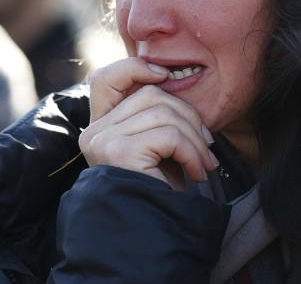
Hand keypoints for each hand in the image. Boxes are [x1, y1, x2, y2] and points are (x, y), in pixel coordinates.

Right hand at [79, 58, 217, 187]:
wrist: (152, 232)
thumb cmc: (160, 191)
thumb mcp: (158, 146)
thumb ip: (157, 116)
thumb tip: (171, 79)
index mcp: (100, 127)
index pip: (104, 79)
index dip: (135, 67)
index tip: (165, 74)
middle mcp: (94, 132)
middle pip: (150, 95)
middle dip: (188, 116)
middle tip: (206, 145)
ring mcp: (103, 141)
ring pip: (164, 113)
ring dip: (195, 139)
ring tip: (204, 164)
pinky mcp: (118, 152)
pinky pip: (169, 135)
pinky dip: (191, 153)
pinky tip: (196, 174)